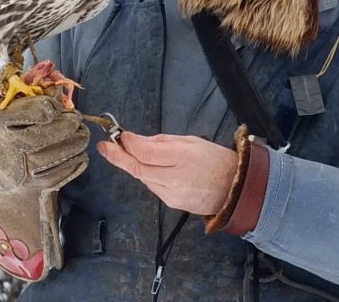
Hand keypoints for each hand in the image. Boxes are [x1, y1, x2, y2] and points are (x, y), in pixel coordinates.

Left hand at [97, 131, 236, 214]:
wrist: (233, 188)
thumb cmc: (215, 160)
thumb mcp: (191, 141)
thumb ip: (162, 141)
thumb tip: (137, 141)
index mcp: (182, 158)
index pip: (145, 152)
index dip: (128, 144)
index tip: (120, 135)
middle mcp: (175, 179)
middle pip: (137, 169)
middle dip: (117, 157)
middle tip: (104, 147)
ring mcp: (172, 194)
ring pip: (143, 178)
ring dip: (133, 165)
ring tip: (130, 152)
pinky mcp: (171, 203)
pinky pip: (152, 186)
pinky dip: (147, 175)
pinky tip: (151, 167)